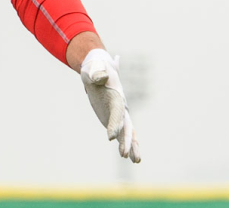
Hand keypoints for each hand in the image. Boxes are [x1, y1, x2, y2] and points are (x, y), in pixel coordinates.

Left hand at [80, 48, 140, 162]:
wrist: (98, 69)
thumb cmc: (94, 68)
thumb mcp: (92, 69)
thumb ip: (97, 73)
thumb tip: (100, 78)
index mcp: (116, 95)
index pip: (117, 112)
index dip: (115, 124)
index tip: (109, 137)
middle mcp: (121, 106)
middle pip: (126, 125)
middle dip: (126, 140)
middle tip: (125, 155)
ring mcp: (119, 114)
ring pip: (128, 132)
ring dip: (131, 146)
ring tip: (135, 160)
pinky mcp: (114, 118)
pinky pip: (121, 133)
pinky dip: (125, 144)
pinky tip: (127, 156)